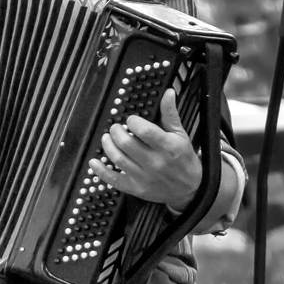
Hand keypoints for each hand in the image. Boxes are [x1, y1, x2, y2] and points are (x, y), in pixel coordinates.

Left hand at [88, 88, 200, 209]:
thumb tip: (168, 93)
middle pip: (127, 144)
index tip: (131, 120)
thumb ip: (171, 114)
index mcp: (167, 146)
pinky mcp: (136, 188)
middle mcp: (155, 162)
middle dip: (116, 132)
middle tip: (115, 128)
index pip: (144, 131)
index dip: (133, 122)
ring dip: (108, 146)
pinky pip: (114, 180)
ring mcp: (144, 177)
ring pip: (119, 159)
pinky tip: (94, 162)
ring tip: (107, 138)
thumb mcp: (181, 135)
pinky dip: (101, 171)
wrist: (190, 189)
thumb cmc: (184, 160)